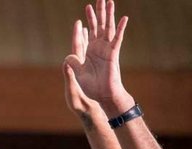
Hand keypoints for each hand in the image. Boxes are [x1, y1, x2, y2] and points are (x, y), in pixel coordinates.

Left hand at [64, 0, 133, 115]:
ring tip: (109, 1)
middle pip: (97, 26)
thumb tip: (68, 58)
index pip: (83, 35)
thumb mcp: (78, 76)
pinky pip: (117, 38)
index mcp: (86, 53)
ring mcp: (105, 50)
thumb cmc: (91, 89)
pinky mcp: (113, 53)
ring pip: (106, 28)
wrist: (103, 97)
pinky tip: (124, 18)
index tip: (82, 17)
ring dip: (108, 15)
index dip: (83, 26)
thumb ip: (73, 65)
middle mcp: (96, 48)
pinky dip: (120, 28)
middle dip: (97, 13)